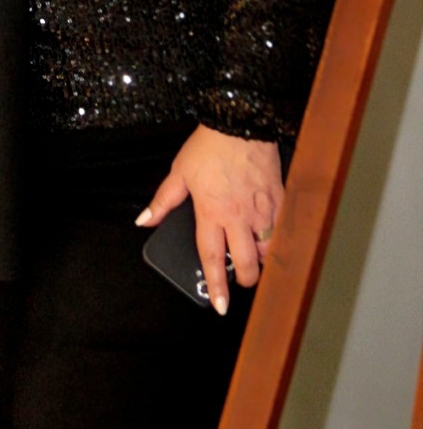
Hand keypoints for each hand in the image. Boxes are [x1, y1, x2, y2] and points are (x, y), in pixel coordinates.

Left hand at [135, 123, 282, 314]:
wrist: (238, 122)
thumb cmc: (208, 147)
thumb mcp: (179, 172)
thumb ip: (163, 201)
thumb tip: (145, 221)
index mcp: (211, 212)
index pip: (211, 258)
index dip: (216, 286)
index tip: (219, 306)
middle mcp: (238, 216)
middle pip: (245, 264)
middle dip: (243, 280)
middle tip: (238, 279)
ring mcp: (262, 209)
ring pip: (268, 251)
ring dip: (262, 261)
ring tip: (253, 258)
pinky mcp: (280, 199)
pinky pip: (283, 230)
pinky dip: (278, 239)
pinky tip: (272, 238)